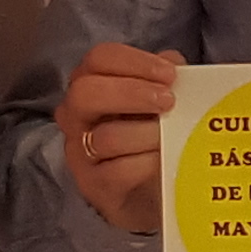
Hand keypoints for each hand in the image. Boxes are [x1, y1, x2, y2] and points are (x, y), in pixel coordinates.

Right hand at [60, 42, 182, 235]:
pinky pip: (117, 171)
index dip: (135, 62)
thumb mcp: (158, 103)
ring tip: (172, 136)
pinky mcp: (92, 184)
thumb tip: (174, 62)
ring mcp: (80, 151)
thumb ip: (163, 79)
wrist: (146, 193)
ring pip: (106, 136)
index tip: (170, 74)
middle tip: (167, 102)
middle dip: (131, 93)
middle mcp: (76, 115)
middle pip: (86, 92)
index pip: (100, 58)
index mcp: (91, 83)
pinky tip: (164, 160)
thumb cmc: (149, 138)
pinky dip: (146, 163)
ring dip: (146, 133)